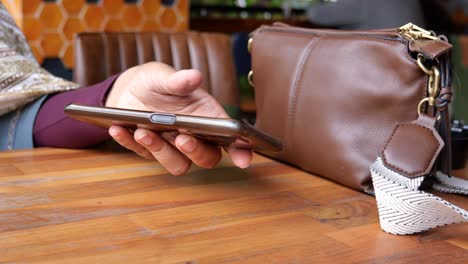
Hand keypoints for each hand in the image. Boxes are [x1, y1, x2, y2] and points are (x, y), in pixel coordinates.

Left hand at [105, 62, 251, 174]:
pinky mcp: (148, 150)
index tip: (243, 160)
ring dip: (160, 151)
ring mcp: (171, 146)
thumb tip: (194, 76)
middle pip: (206, 158)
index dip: (240, 152)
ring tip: (143, 132)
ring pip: (177, 164)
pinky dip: (130, 143)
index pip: (229, 139)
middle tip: (181, 139)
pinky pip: (143, 155)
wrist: (127, 89)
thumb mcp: (163, 76)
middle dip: (196, 152)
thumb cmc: (155, 82)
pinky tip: (119, 129)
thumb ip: (178, 80)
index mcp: (206, 116)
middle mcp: (193, 136)